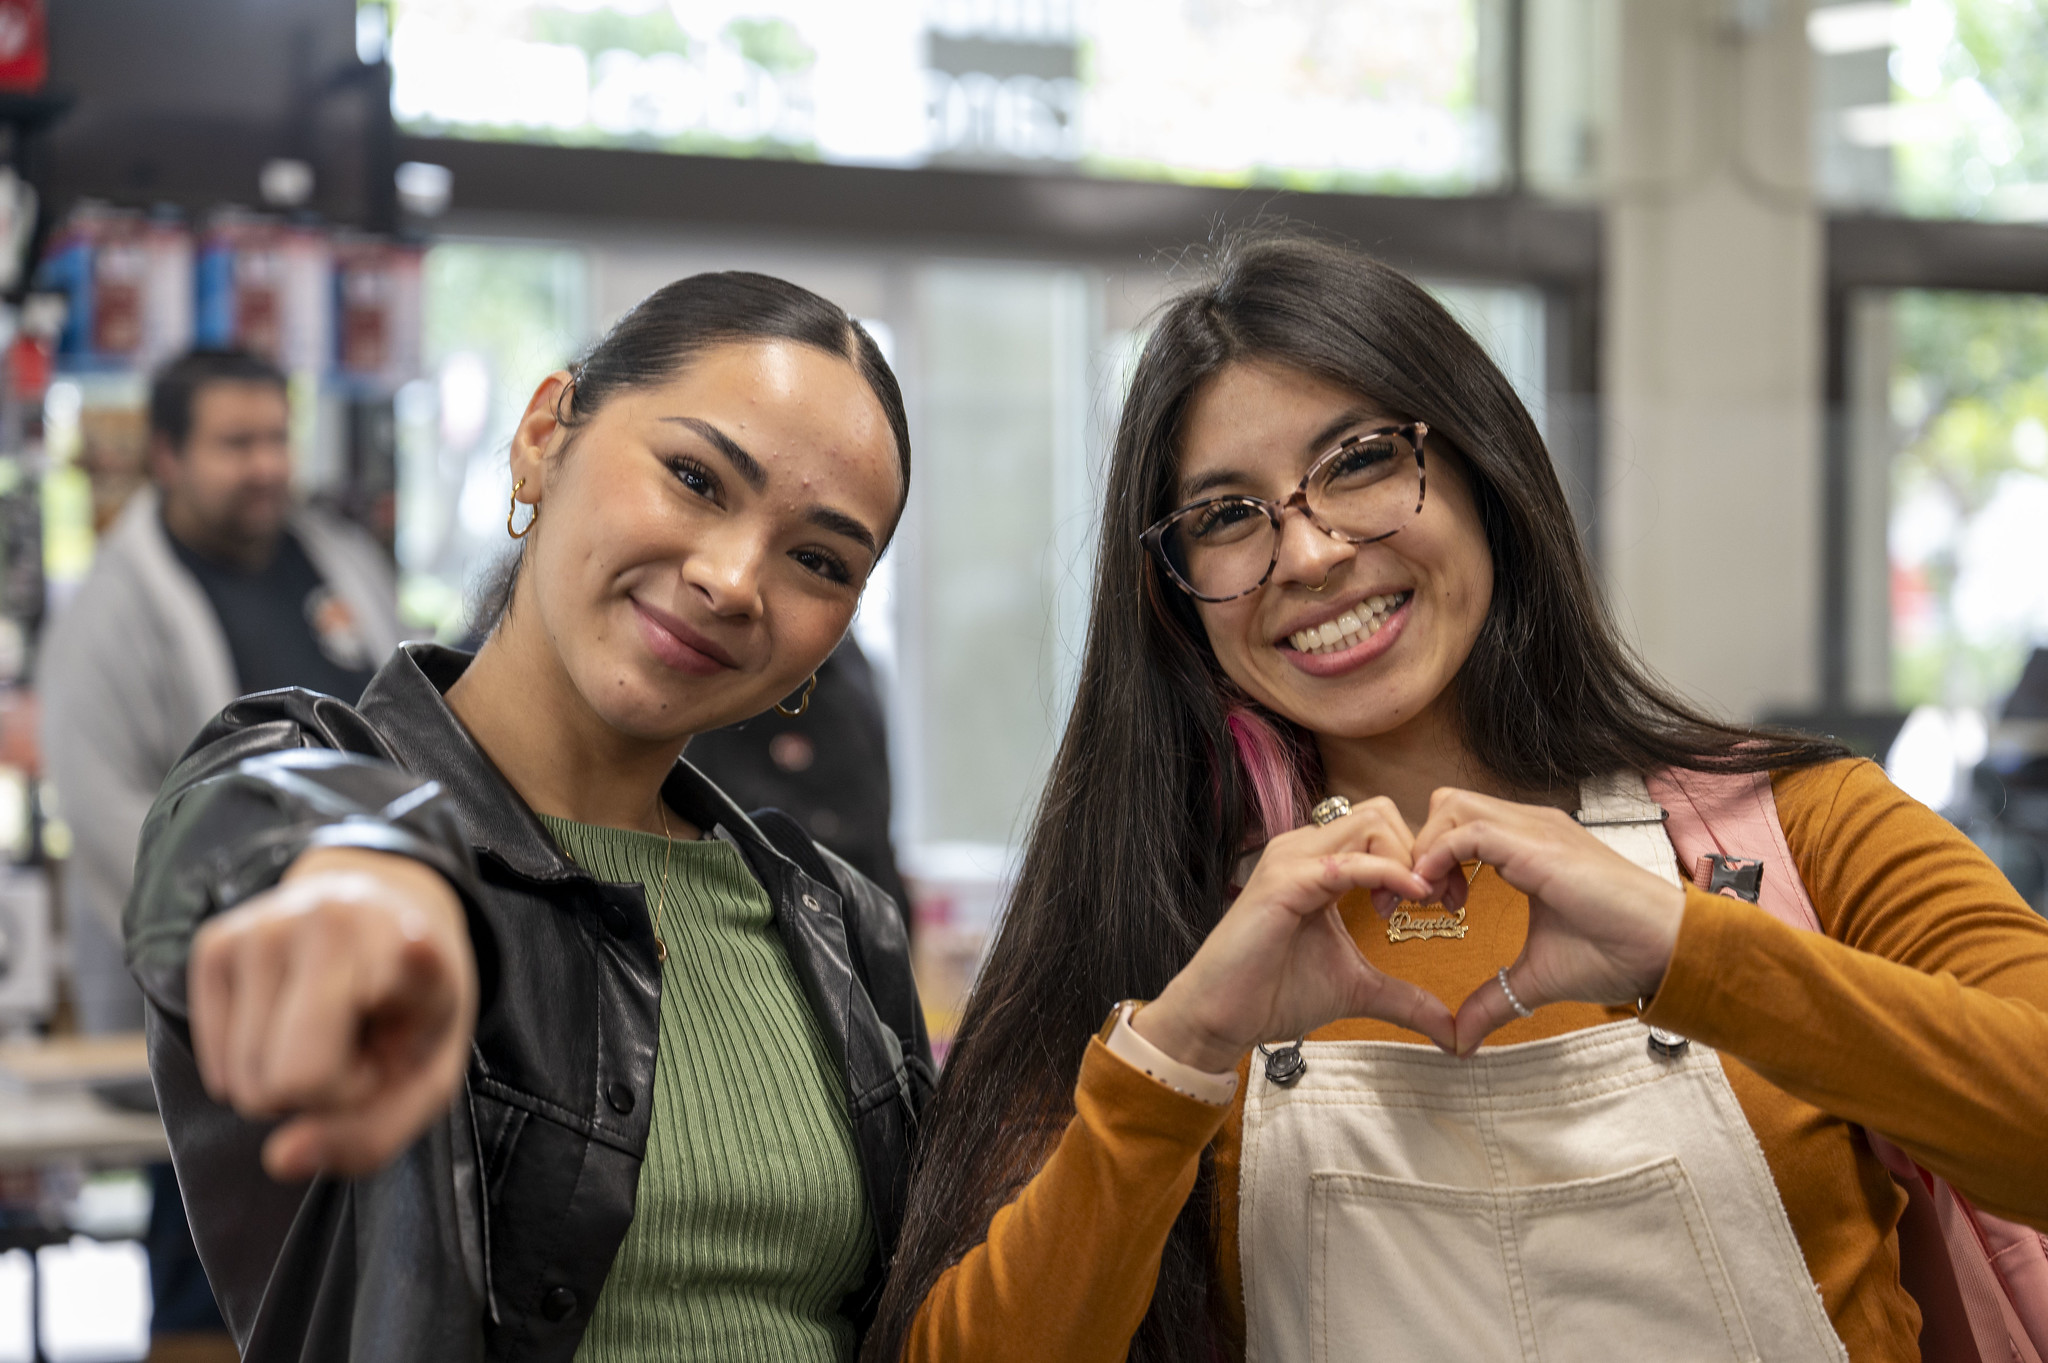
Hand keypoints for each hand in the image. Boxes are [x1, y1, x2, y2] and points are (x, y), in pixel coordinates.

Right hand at [188, 847, 477, 1180]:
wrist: (384, 919)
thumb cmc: (409, 1012)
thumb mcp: (425, 1080)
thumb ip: (370, 1137)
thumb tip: (280, 1159)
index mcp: (410, 945)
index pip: (393, 981)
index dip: (405, 971)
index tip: (416, 945)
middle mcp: (331, 922)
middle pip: (285, 1084)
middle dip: (322, 1096)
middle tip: (359, 1052)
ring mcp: (263, 928)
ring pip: (242, 1084)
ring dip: (287, 1080)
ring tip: (329, 1031)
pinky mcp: (215, 943)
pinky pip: (215, 1067)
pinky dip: (252, 1065)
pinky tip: (291, 1021)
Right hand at [1133, 797, 1458, 1071]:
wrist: (1221, 1016)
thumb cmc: (1274, 994)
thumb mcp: (1357, 988)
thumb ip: (1405, 997)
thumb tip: (1452, 1030)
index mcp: (1320, 862)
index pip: (1383, 827)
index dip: (1421, 858)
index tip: (1440, 903)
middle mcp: (1304, 849)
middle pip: (1383, 812)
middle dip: (1422, 851)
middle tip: (1432, 901)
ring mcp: (1291, 859)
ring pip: (1372, 820)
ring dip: (1407, 859)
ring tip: (1411, 904)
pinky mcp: (1284, 882)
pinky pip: (1349, 862)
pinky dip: (1388, 874)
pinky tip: (1410, 897)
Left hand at [1408, 789, 1685, 1055]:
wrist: (1668, 950)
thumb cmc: (1616, 955)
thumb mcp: (1536, 979)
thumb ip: (1493, 1000)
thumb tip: (1460, 1040)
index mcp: (1527, 845)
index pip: (1457, 825)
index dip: (1428, 859)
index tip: (1421, 907)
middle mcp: (1529, 827)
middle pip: (1446, 805)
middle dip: (1418, 846)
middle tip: (1417, 901)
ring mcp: (1536, 829)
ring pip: (1451, 806)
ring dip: (1426, 849)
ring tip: (1432, 901)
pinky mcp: (1540, 845)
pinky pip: (1470, 830)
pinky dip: (1440, 856)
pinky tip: (1442, 899)